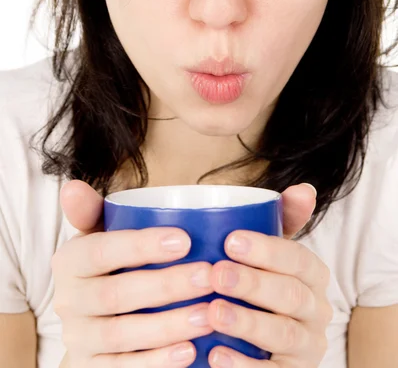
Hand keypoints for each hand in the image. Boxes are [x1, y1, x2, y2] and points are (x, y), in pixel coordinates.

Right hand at [54, 180, 215, 366]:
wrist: (93, 321)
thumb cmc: (109, 266)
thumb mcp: (100, 236)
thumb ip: (92, 210)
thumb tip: (72, 186)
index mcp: (70, 261)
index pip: (102, 250)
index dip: (141, 245)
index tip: (185, 239)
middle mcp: (68, 300)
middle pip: (117, 294)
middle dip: (166, 285)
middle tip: (209, 276)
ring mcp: (79, 338)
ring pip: (122, 334)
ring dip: (168, 326)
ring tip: (208, 315)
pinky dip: (157, 362)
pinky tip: (189, 352)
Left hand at [206, 184, 332, 367]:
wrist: (258, 341)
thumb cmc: (261, 286)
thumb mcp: (270, 254)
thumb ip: (283, 221)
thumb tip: (305, 188)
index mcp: (312, 277)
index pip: (298, 259)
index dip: (267, 250)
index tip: (230, 240)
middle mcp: (316, 311)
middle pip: (291, 296)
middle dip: (253, 284)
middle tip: (216, 274)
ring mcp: (307, 347)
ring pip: (284, 335)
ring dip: (247, 323)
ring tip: (212, 312)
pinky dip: (245, 366)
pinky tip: (216, 355)